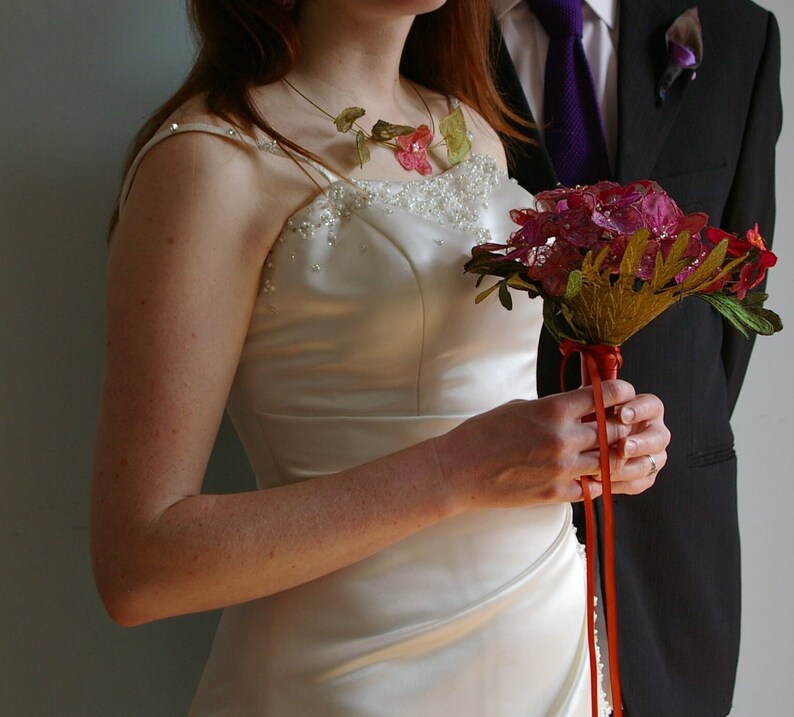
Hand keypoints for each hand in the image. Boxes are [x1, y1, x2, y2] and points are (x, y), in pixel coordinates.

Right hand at [432, 380, 669, 510]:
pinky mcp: (558, 493)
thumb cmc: (483, 433)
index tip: (624, 393)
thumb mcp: (520, 407)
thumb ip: (554, 407)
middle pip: (615, 429)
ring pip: (612, 461)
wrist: (460, 469)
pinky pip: (595, 487)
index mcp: (553, 410)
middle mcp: (564, 438)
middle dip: (624, 425)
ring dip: (622, 455)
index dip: (621, 392)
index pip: (604, 396)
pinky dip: (606, 481)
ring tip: (628, 451)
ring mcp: (563, 468)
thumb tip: (579, 405)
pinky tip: (610, 476)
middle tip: (628, 423)